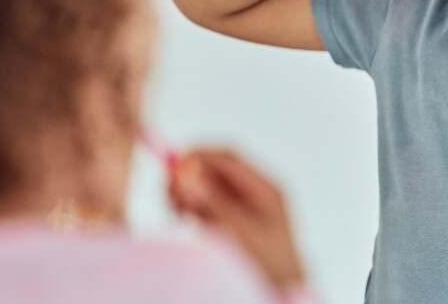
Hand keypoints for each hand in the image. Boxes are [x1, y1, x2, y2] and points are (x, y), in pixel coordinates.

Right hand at [168, 149, 305, 290]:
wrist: (279, 291)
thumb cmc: (269, 264)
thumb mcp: (241, 231)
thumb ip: (214, 202)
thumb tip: (186, 174)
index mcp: (266, 189)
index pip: (229, 158)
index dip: (199, 156)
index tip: (172, 166)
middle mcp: (256, 193)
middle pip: (216, 170)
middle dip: (189, 176)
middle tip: (168, 192)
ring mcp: (244, 207)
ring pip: (208, 188)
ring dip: (188, 193)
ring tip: (177, 211)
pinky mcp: (232, 222)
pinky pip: (207, 205)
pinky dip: (192, 208)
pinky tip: (185, 219)